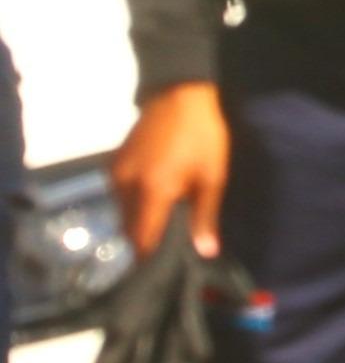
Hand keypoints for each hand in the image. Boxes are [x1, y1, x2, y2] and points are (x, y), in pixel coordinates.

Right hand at [110, 81, 228, 259]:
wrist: (178, 94)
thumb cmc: (202, 136)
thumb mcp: (213, 176)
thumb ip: (205, 216)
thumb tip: (206, 251)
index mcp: (151, 191)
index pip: (142, 237)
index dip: (150, 256)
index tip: (163, 268)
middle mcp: (125, 186)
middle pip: (129, 227)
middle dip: (146, 240)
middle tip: (170, 246)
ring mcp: (115, 173)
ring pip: (122, 212)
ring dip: (140, 220)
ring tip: (166, 223)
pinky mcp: (113, 164)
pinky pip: (120, 195)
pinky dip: (134, 203)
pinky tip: (156, 199)